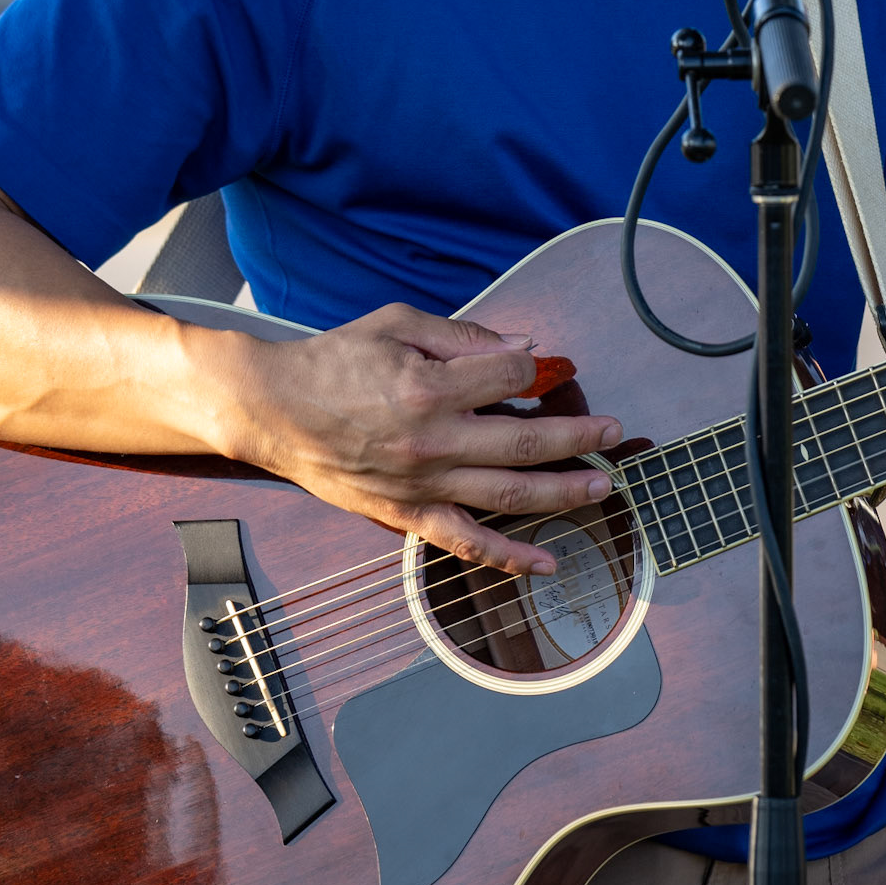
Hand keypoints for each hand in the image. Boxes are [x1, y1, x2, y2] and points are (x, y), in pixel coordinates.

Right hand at [237, 304, 621, 576]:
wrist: (272, 409)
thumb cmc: (333, 360)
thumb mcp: (398, 323)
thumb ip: (463, 335)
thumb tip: (524, 347)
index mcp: (431, 387)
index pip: (511, 376)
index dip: (534, 366)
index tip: (544, 364)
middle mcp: (434, 441)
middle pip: (527, 440)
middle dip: (579, 435)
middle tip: (613, 432)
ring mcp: (423, 485)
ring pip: (510, 495)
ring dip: (565, 491)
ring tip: (603, 486)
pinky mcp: (407, 515)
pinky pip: (467, 544)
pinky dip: (510, 557)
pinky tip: (548, 561)